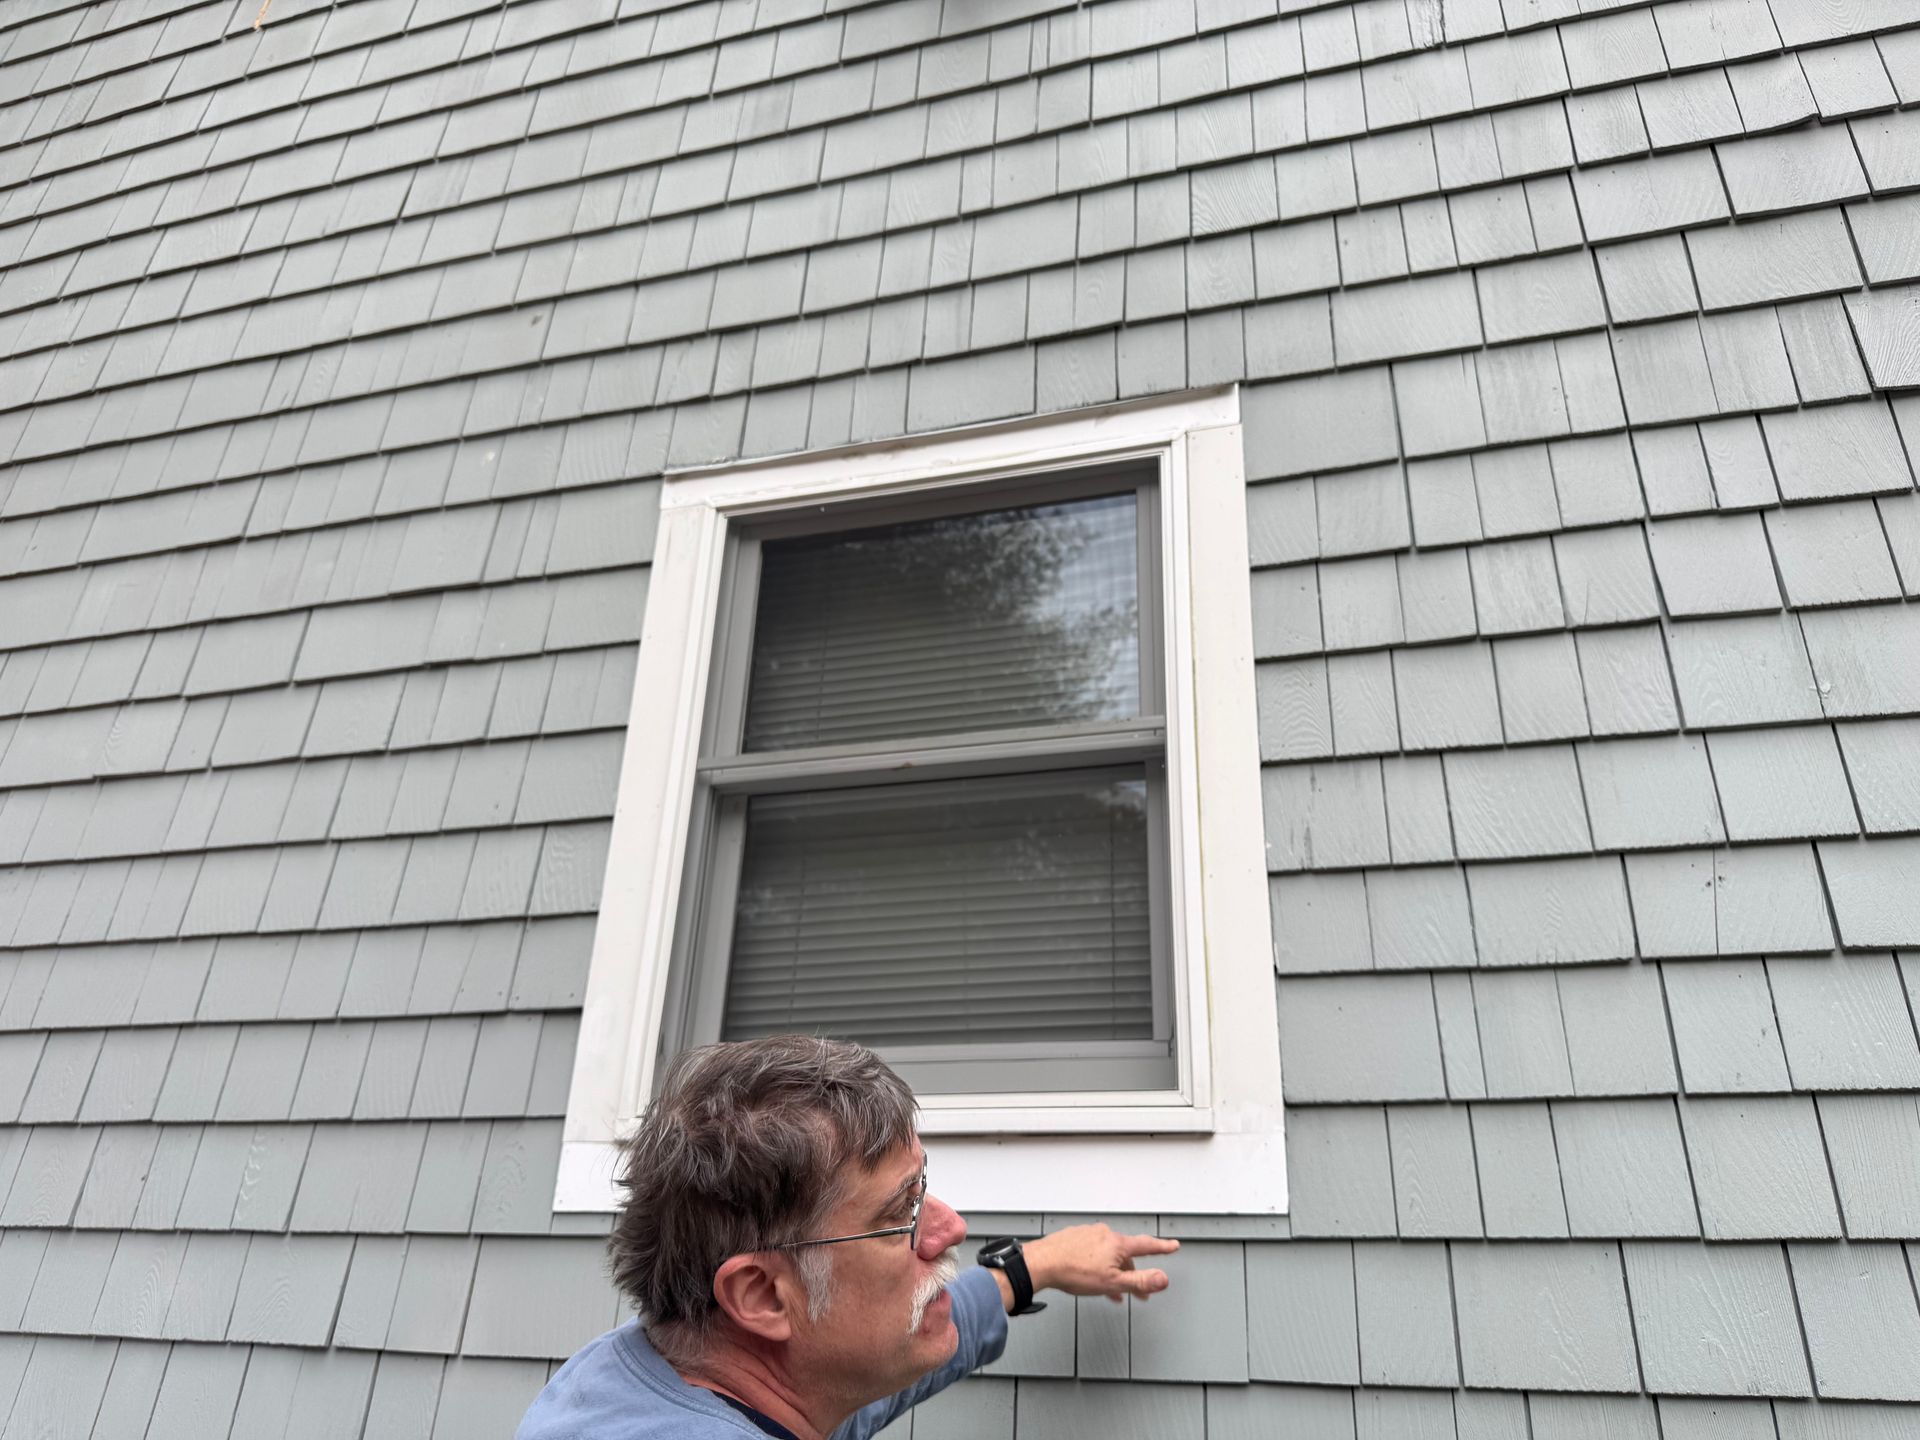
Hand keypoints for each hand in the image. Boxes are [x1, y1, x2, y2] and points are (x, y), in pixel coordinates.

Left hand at [1023, 1223, 1179, 1304]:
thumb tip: (1163, 1279)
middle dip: (1132, 1273)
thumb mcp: (1112, 1283)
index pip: (1147, 1245)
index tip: (1173, 1245)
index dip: (1162, 1247)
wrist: (1041, 1264)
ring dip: (1113, 1271)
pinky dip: (1098, 1264)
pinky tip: (1092, 1277)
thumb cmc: (1072, 1272)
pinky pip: (1093, 1252)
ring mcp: (1088, 1235)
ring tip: (1111, 1290)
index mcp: (1116, 1244)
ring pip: (1108, 1254)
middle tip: (1137, 1292)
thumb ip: (1139, 1281)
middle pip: (1126, 1254)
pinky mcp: (1074, 1238)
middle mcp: (1104, 1234)